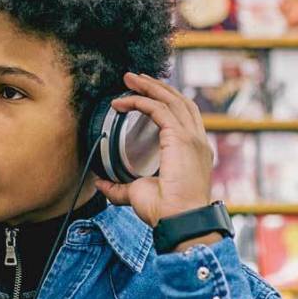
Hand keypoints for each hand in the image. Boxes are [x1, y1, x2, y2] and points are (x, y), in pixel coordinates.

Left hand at [93, 72, 214, 227]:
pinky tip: (123, 102)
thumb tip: (101, 183)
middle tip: (133, 78)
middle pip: (179, 101)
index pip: (183, 115)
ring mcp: (192, 138)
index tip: (143, 93)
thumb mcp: (137, 195)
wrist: (179, 221)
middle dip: (156, 86)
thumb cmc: (165, 212)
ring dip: (149, 86)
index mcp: (192, 151)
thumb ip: (119, 188)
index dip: (165, 100)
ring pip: (171, 100)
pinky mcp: (181, 138)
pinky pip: (159, 110)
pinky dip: (140, 102)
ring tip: (129, 78)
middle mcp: (196, 140)